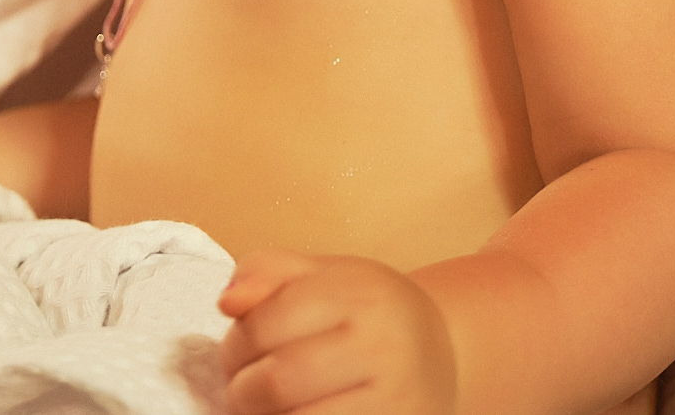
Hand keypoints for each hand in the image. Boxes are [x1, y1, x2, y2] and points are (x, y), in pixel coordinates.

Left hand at [216, 250, 457, 414]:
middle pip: (277, 382)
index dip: (235, 345)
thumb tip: (229, 302)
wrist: (444, 350)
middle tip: (243, 389)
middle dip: (242, 391)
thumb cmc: (368, 311)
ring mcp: (395, 400)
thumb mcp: (322, 274)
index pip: (265, 325)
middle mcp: (382, 346)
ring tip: (267, 407)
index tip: (235, 354)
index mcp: (358, 293)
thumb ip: (266, 273)